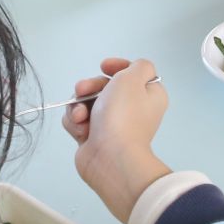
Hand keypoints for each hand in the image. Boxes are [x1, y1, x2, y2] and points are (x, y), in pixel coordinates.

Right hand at [62, 58, 172, 223]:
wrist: (109, 158)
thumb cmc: (123, 116)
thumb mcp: (134, 78)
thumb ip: (139, 66)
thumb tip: (134, 70)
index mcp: (148, 96)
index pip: (132, 73)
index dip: (116, 67)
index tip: (104, 67)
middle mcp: (132, 110)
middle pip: (105, 86)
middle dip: (90, 87)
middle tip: (82, 90)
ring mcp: (112, 124)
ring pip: (86, 102)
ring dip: (79, 106)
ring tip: (81, 118)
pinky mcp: (93, 137)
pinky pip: (78, 120)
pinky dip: (75, 123)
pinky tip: (80, 130)